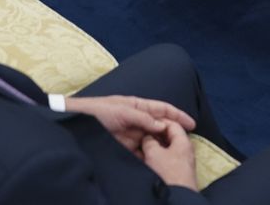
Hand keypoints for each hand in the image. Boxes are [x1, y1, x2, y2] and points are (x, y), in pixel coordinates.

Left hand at [64, 95, 194, 156]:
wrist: (77, 123)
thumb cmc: (98, 111)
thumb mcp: (122, 110)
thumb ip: (143, 118)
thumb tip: (162, 126)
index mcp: (137, 106)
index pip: (162, 109)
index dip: (177, 115)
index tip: (192, 124)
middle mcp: (137, 119)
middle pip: (160, 126)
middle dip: (172, 134)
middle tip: (184, 144)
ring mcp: (131, 134)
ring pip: (152, 141)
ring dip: (161, 147)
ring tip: (172, 155)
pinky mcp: (125, 148)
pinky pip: (141, 153)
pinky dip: (149, 157)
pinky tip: (156, 163)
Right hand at [140, 119, 197, 190]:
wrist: (176, 197)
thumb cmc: (168, 175)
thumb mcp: (153, 153)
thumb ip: (149, 141)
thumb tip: (147, 137)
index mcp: (183, 142)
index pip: (173, 123)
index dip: (158, 121)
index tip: (146, 122)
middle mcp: (185, 150)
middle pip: (169, 136)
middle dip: (155, 135)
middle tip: (142, 134)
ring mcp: (182, 162)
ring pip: (166, 148)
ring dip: (154, 147)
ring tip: (141, 147)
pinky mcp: (178, 173)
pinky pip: (166, 159)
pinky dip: (156, 157)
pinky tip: (147, 160)